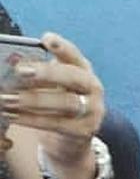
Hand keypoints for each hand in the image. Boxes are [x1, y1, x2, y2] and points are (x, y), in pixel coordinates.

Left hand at [0, 33, 104, 176]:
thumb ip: (37, 75)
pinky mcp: (83, 131)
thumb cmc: (55, 104)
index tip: (46, 39)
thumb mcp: (51, 85)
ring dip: (34, 99)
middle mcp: (92, 88)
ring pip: (66, 103)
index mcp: (83, 70)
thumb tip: (10, 67)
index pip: (74, 56)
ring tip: (7, 98)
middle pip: (73, 77)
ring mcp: (91, 110)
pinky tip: (11, 115)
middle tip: (20, 70)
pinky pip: (57, 123)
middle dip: (47, 73)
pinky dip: (31, 119)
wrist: (70, 139)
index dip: (63, 47)